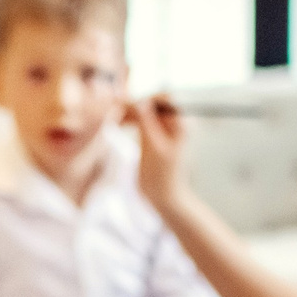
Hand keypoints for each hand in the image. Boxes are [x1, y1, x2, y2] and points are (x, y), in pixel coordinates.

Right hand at [124, 93, 190, 214]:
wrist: (165, 197)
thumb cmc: (161, 177)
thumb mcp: (152, 148)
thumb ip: (147, 123)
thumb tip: (139, 101)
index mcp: (181, 123)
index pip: (164, 98)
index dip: (144, 98)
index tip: (124, 104)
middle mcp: (177, 122)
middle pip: (154, 103)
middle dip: (135, 105)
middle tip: (115, 110)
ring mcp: (168, 129)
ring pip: (147, 111)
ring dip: (131, 112)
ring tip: (115, 118)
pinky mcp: (158, 136)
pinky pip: (145, 121)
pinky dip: (133, 120)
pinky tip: (121, 123)